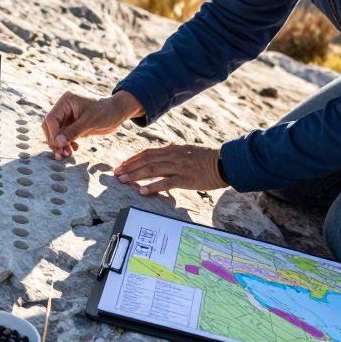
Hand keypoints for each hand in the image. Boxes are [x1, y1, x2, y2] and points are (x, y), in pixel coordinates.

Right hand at [42, 90, 142, 158]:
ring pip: (56, 133)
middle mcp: (64, 108)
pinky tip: (74, 149)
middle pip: (50, 127)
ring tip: (67, 155)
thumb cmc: (105, 112)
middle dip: (55, 141)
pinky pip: (64, 136)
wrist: (118, 112)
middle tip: (61, 155)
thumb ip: (73, 131)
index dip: (53, 134)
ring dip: (60, 145)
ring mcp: (68, 117)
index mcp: (66, 101)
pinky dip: (66, 144)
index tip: (59, 146)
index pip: (51, 119)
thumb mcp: (89, 122)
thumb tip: (57, 142)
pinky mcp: (73, 125)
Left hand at [113, 144, 227, 194]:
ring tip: (123, 181)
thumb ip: (174, 152)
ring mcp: (178, 167)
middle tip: (116, 174)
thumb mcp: (188, 150)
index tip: (121, 165)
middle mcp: (173, 156)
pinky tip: (142, 191)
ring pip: (152, 170)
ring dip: (135, 176)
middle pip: (146, 160)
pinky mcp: (185, 179)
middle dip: (129, 167)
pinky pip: (165, 183)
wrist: (224, 163)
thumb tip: (163, 152)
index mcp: (173, 149)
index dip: (133, 159)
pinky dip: (152, 186)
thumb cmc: (207, 158)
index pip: (147, 153)